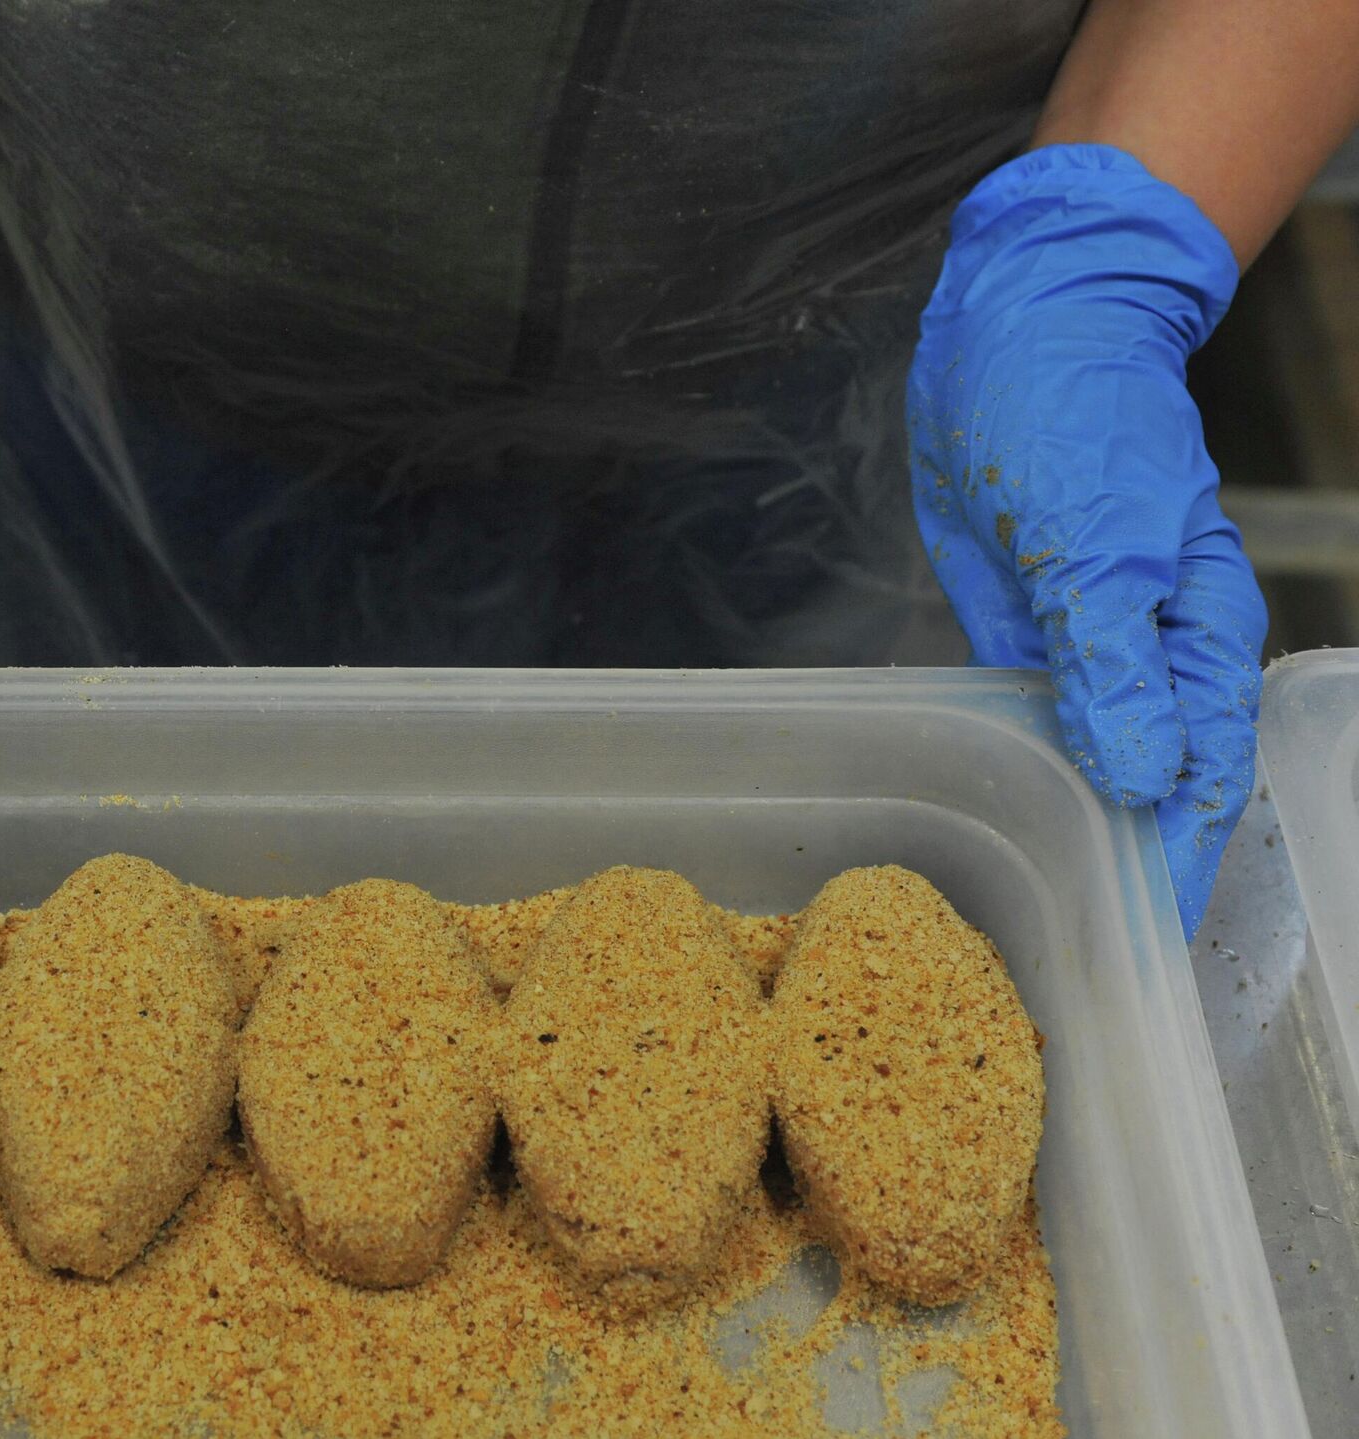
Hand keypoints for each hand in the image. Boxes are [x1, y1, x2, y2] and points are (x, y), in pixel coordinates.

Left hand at [910, 144, 1265, 940]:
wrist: (1021, 328)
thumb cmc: (1073, 415)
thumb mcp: (1094, 542)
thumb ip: (1112, 665)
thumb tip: (1145, 781)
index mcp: (1193, 641)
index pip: (1199, 786)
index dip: (1176, 872)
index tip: (1143, 957)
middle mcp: (1148, 658)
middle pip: (1151, 789)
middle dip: (1122, 870)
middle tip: (1075, 963)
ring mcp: (1084, 649)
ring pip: (1088, 763)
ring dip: (1069, 828)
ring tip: (1032, 916)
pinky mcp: (1025, 632)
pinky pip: (1029, 719)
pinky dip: (1020, 770)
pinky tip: (993, 821)